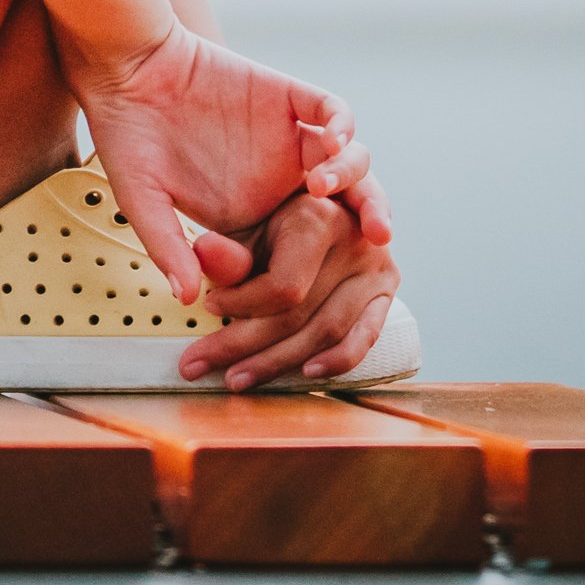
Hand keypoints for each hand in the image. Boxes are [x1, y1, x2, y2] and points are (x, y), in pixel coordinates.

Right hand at [64, 18, 348, 303]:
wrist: (125, 68)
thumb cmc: (128, 136)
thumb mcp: (143, 199)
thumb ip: (167, 244)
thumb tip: (185, 296)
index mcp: (252, 216)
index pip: (305, 250)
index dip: (320, 266)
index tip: (316, 280)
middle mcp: (279, 179)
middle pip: (345, 207)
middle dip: (369, 220)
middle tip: (376, 240)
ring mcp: (286, 137)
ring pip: (349, 159)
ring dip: (353, 175)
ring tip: (322, 184)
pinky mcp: (285, 96)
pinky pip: (328, 109)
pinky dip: (341, 125)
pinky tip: (331, 141)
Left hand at [173, 169, 400, 392]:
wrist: (324, 207)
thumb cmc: (276, 220)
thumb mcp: (248, 227)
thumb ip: (227, 250)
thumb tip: (202, 253)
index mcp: (318, 216)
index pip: (283, 286)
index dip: (241, 305)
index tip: (208, 307)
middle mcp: (353, 240)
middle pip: (298, 314)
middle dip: (243, 345)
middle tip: (198, 364)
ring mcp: (375, 270)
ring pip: (326, 332)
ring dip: (278, 363)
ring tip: (236, 377)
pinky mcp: (386, 293)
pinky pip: (365, 337)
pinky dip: (336, 361)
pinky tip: (305, 374)